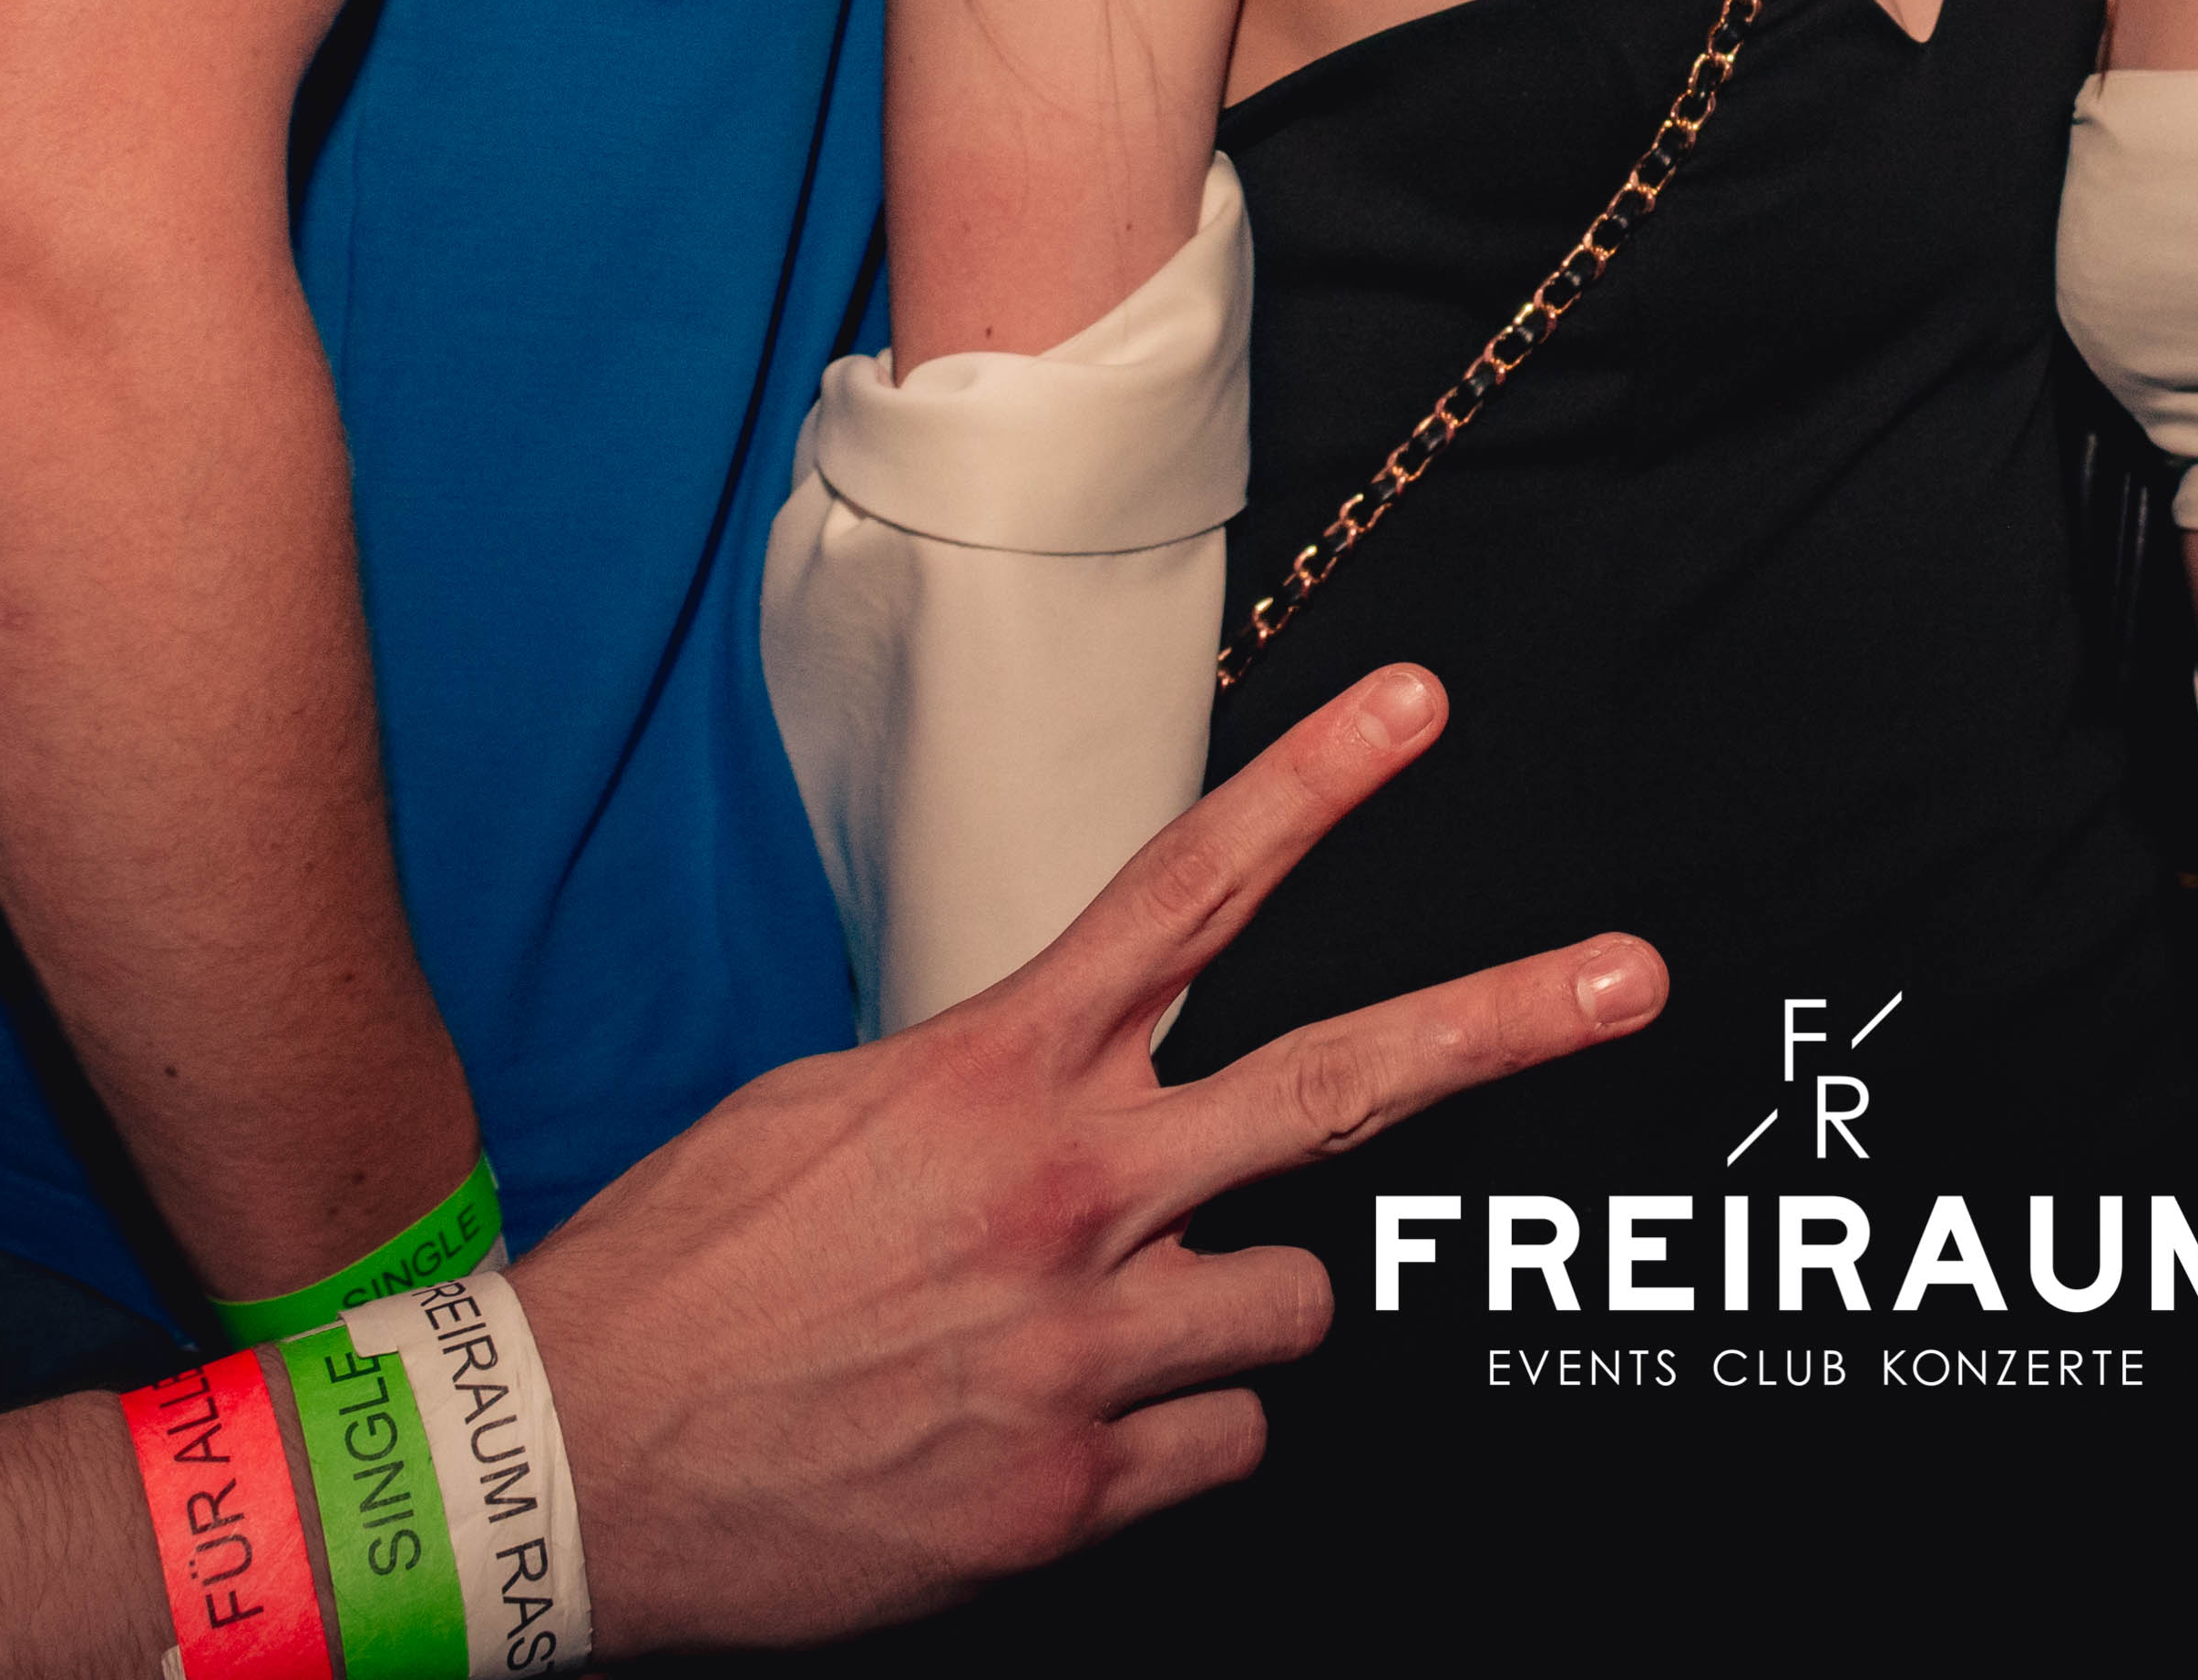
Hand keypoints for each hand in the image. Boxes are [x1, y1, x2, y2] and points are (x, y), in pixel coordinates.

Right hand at [518, 662, 1661, 1656]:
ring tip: (1113, 1331)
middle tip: (1633, 976)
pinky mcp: (1074, 1488)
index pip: (1189, 892)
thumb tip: (1081, 1087)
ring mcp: (1087, 1344)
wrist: (564, 1463)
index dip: (1316, 787)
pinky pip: (1226, 1450)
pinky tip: (1059, 1435)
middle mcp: (1072, 1193)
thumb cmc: (683, 1277)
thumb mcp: (827, 1114)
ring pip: (1295, 1303)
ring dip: (1233, 1314)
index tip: (1422, 708)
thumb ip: (989, 1087)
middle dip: (1504, 1020)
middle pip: (1338, 1085)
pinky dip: (1171, 1441)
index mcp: (999, 1073)